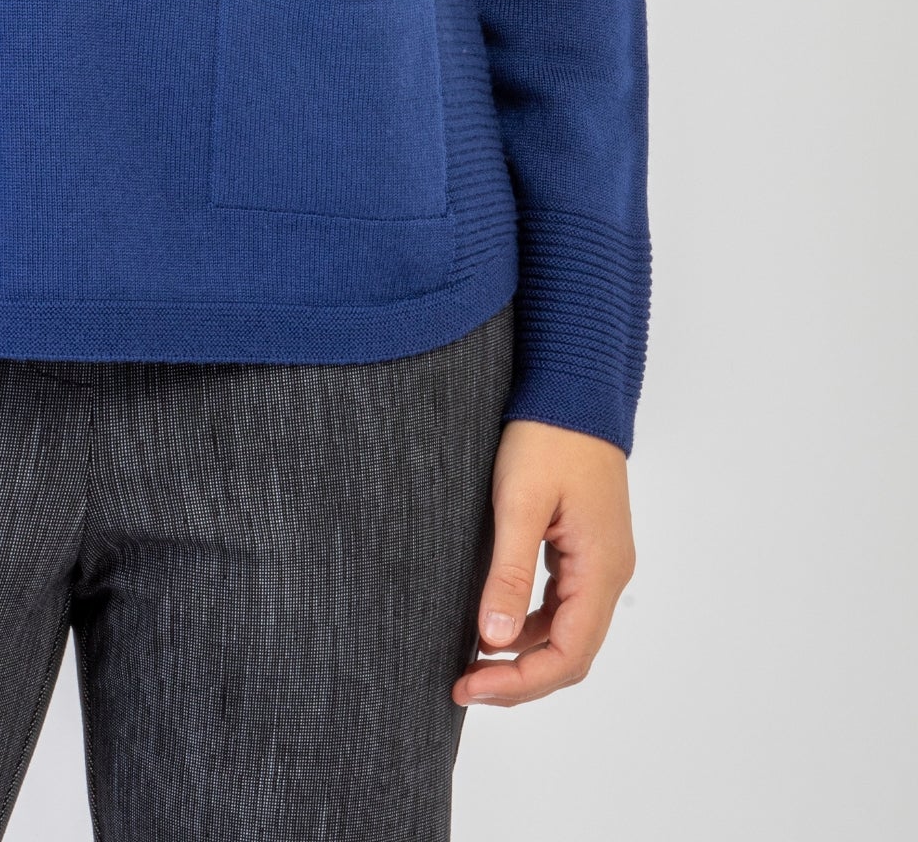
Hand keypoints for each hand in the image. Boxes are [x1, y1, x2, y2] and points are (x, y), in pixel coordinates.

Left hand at [453, 418, 634, 706]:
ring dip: (524, 655)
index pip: (568, 655)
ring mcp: (600, 561)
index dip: (520, 683)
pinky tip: (494, 621)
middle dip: (519, 678)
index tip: (469, 687)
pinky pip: (562, 603)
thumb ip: (508, 572)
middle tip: (464, 684)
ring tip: (473, 661)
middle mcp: (609, 573)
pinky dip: (530, 624)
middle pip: (571, 653)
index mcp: (600, 568)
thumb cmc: (547, 434)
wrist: (573, 387)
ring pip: (567, 631)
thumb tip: (493, 641)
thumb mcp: (518, 502)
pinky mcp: (585, 547)